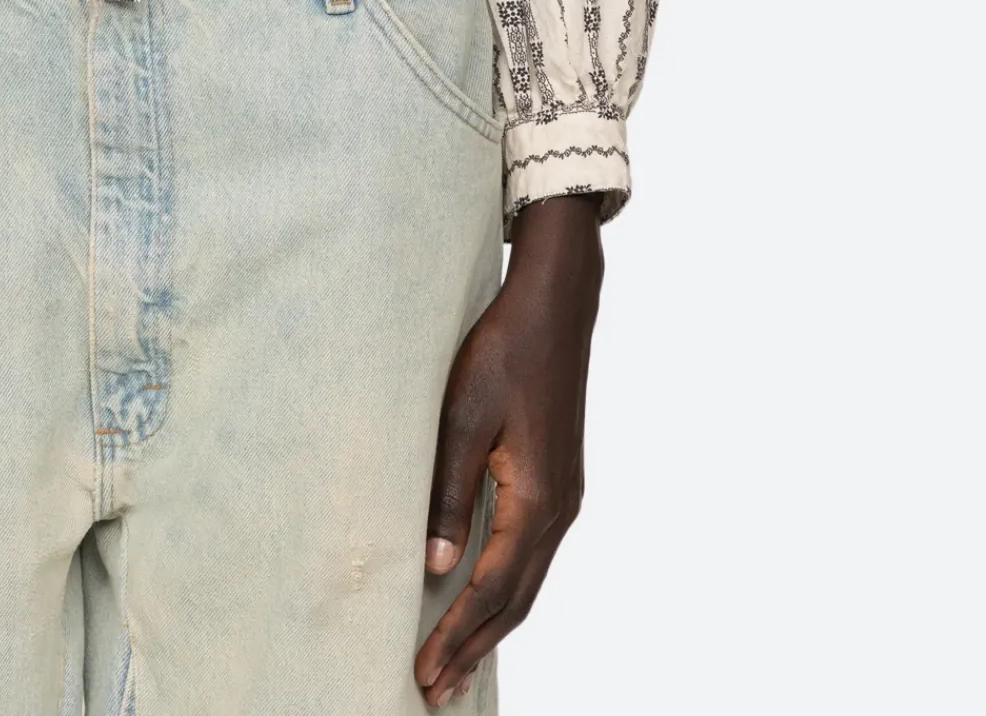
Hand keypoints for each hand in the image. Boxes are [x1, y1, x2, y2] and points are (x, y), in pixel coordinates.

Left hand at [413, 192, 602, 706]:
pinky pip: (529, 556)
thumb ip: (451, 491)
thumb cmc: (505, 351)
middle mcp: (557, 510)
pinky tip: (482, 601)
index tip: (423, 672)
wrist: (555, 306)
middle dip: (472, 648)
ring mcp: (562, 499)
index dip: (457, 635)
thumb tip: (436, 565)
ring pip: (525, 583)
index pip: (492, 589)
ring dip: (489, 627)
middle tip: (433, 691)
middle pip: (513, 601)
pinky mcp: (555, 484)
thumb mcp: (464, 415)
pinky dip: (503, 592)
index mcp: (537, 499)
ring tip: (454, 666)